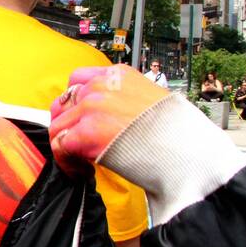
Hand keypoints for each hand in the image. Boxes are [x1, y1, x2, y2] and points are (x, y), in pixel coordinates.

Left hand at [49, 66, 167, 173]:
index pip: (77, 79)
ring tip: (82, 163)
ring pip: (58, 126)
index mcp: (118, 75)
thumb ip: (124, 99)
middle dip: (68, 127)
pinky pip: (60, 146)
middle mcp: (101, 85)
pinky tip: (85, 171)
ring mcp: (92, 106)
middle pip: (63, 104)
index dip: (74, 103)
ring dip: (66, 147)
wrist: (187, 148)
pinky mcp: (87, 132)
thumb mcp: (151, 98)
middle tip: (79, 146)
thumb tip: (108, 116)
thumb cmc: (176, 131)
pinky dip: (68, 162)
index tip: (79, 120)